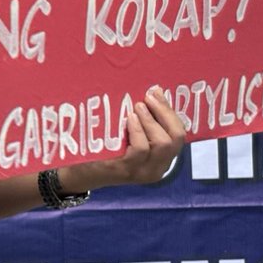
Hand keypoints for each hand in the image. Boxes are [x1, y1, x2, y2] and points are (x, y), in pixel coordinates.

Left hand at [60, 86, 185, 192]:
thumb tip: (155, 90)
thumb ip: (144, 119)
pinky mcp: (128, 170)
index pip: (179, 133)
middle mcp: (159, 167)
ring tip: (138, 106)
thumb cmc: (108, 148)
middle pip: (176, 138)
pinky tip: (130, 119)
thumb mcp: (130, 134)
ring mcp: (145, 171)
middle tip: (148, 97)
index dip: (170, 111)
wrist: (83, 172)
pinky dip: (138, 130)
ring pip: (162, 144)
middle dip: (164, 113)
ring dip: (150, 120)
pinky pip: (141, 149)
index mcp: (164, 157)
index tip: (157, 92)